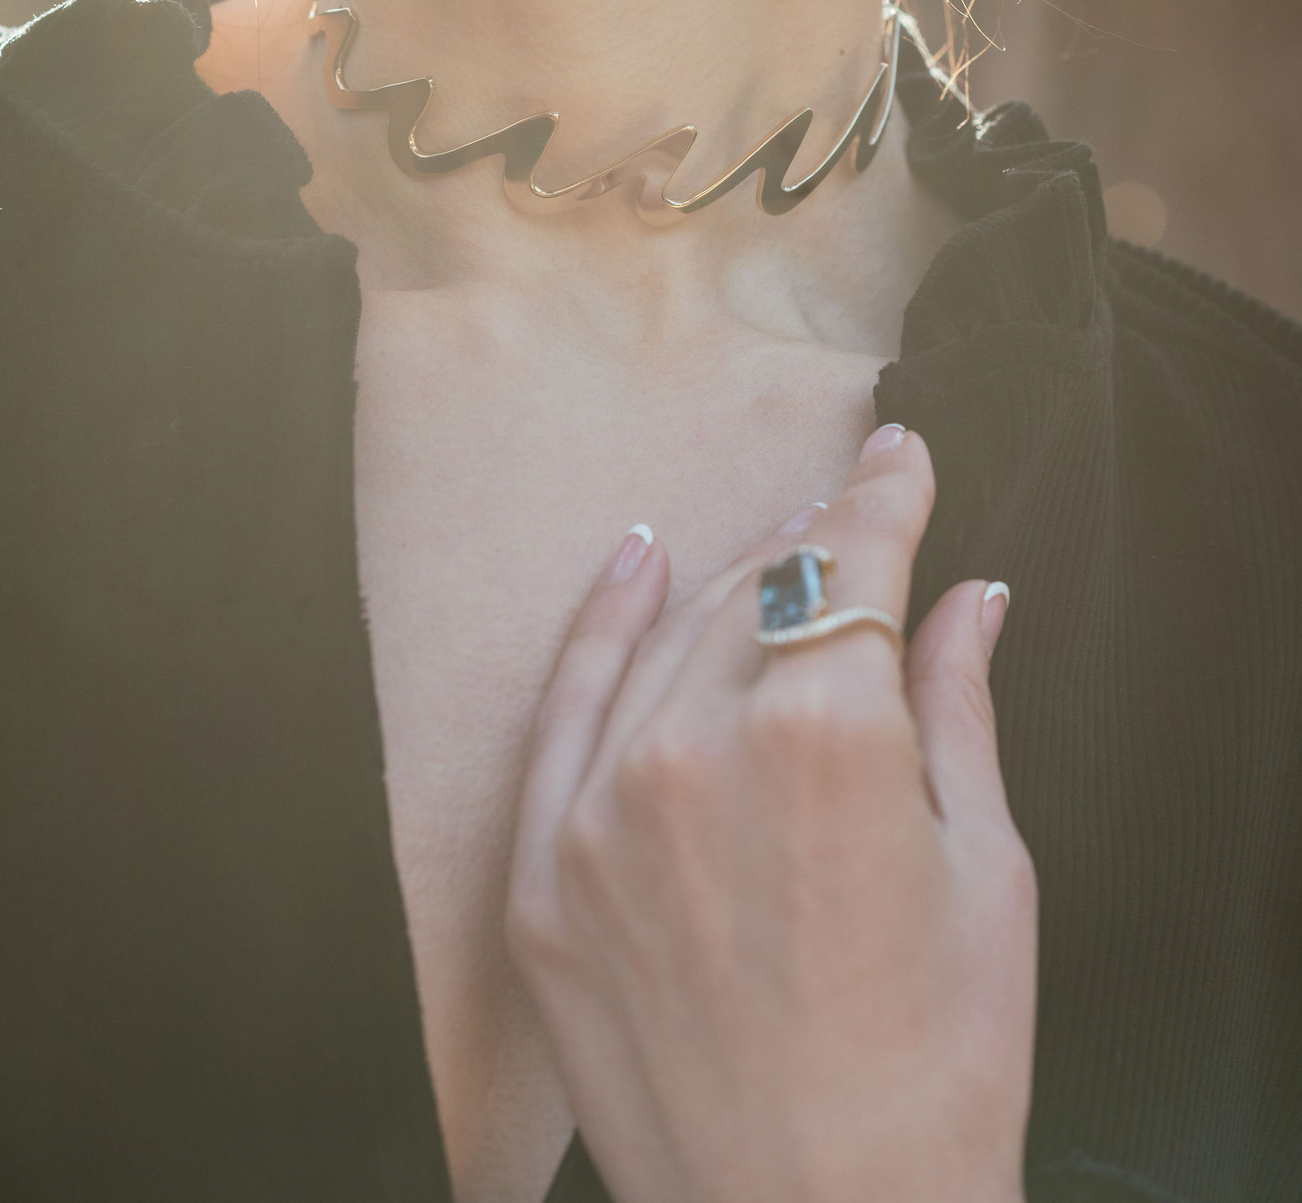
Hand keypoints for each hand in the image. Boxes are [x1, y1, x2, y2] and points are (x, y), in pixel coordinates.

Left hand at [506, 427, 1036, 1202]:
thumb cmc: (937, 1072)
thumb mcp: (986, 874)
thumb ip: (959, 709)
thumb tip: (968, 599)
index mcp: (827, 734)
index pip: (853, 562)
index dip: (883, 497)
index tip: (897, 456)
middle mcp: (696, 746)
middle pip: (763, 592)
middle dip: (818, 545)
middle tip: (854, 515)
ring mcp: (602, 810)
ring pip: (671, 636)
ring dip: (731, 583)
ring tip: (777, 552)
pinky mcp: (542, 875)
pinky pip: (562, 708)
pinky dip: (600, 625)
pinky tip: (635, 564)